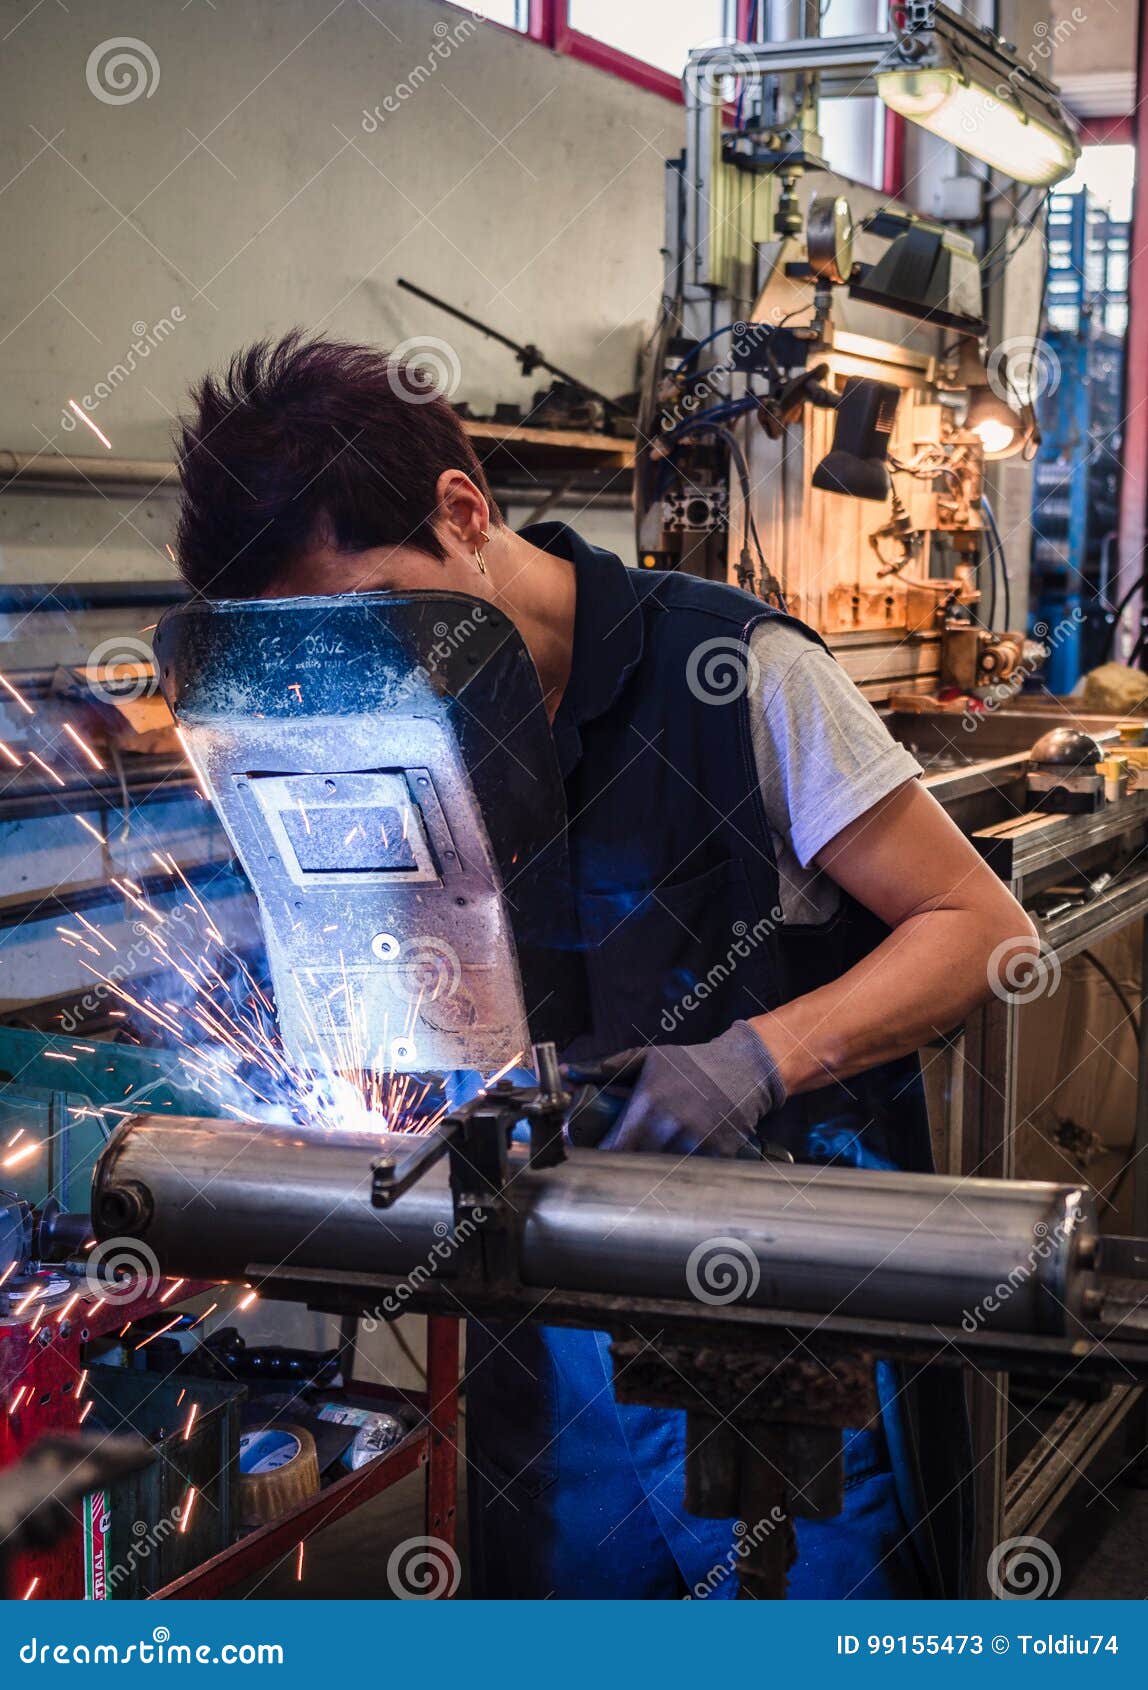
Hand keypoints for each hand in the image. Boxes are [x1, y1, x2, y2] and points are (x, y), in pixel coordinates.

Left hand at [597, 1021, 785, 1156]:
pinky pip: (692, 1174)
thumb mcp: (650, 1057)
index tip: (603, 1160)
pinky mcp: (717, 1156)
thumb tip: (569, 1073)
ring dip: (656, 1171)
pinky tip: (684, 1163)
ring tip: (656, 1162)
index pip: (615, 1148)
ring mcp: (695, 1144)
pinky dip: (685, 1172)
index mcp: (647, 1105)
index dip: (607, 1158)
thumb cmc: (692, 1064)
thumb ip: (610, 1066)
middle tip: (629, 1163)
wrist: (742, 1069)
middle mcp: (669, 1127)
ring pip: (663, 1173)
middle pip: (637, 1164)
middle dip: (630, 1165)